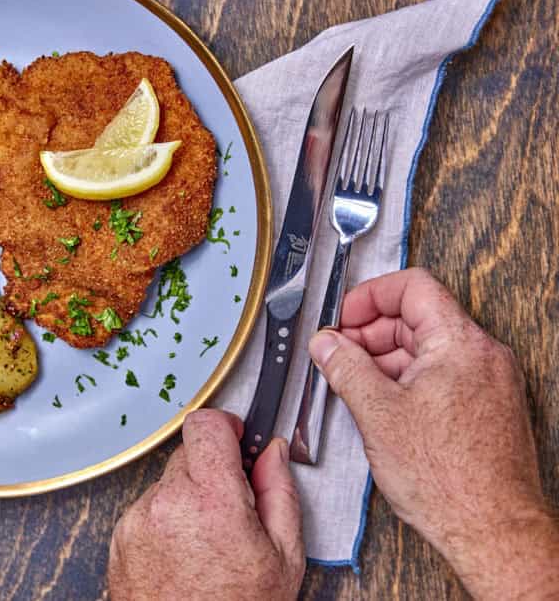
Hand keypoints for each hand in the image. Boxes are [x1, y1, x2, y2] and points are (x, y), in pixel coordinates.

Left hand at [107, 409, 303, 600]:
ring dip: (189, 498)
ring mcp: (139, 519)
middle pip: (189, 453)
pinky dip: (167, 521)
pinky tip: (186, 555)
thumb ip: (279, 492)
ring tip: (209, 543)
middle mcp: (168, 503)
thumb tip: (273, 453)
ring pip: (168, 482)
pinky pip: (149, 509)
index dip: (227, 426)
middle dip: (212, 470)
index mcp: (212, 500)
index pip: (206, 425)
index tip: (238, 438)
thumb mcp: (283, 557)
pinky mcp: (121, 535)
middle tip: (234, 506)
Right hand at [308, 268, 558, 597]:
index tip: (343, 318)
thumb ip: (345, 367)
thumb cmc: (449, 479)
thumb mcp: (377, 412)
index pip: (413, 287)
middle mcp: (483, 356)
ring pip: (429, 348)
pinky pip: (442, 375)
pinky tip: (382, 404)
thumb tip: (326, 344)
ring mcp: (489, 382)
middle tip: (338, 353)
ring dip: (386, 358)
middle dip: (371, 331)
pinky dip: (408, 379)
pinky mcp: (487, 407)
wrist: (491, 529)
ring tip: (353, 383)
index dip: (369, 296)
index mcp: (460, 344)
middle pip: (419, 317)